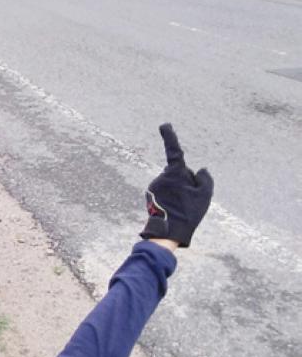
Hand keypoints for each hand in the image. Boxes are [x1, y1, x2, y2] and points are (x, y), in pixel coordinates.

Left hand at [140, 124, 213, 246]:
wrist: (169, 231)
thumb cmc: (189, 212)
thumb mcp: (205, 194)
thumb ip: (205, 178)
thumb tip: (200, 170)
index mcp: (175, 172)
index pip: (173, 151)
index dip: (170, 136)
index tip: (165, 125)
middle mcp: (162, 176)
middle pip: (178, 172)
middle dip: (185, 181)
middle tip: (189, 199)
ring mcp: (155, 185)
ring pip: (172, 183)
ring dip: (178, 190)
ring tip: (181, 205)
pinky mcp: (151, 194)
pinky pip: (165, 190)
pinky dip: (171, 196)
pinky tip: (174, 208)